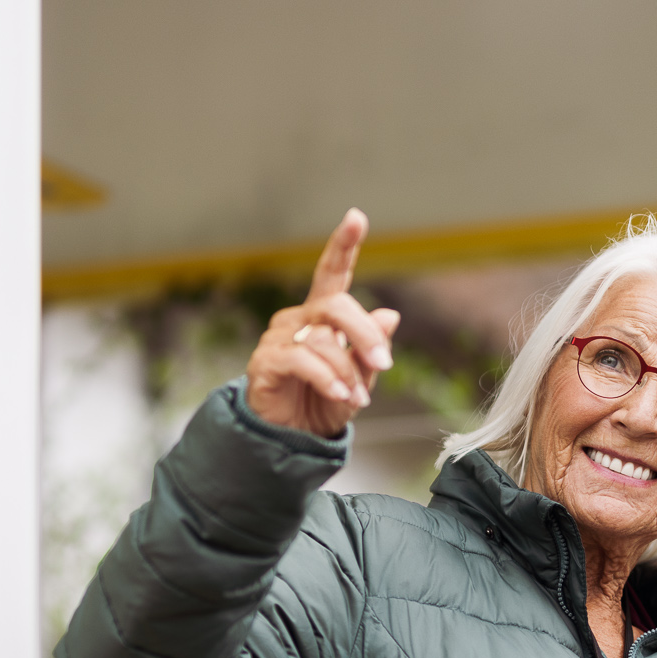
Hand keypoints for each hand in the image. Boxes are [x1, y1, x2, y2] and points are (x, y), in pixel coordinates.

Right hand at [246, 209, 399, 436]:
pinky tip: (339, 395)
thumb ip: (371, 349)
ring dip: (348, 372)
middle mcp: (298, 319)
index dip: (343, 245)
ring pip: (323, 340)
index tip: (356, 218)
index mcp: (322, 316)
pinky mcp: (266, 361)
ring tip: (356, 398)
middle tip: (383, 363)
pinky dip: (327, 379)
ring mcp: (279, 338)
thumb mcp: (360, 378)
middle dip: (364, 333)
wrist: (292, 439)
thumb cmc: (324, 403)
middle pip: (336, 305)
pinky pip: (302, 360)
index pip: (332, 273)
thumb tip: (390, 316)